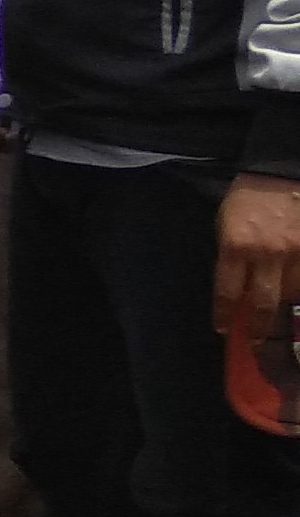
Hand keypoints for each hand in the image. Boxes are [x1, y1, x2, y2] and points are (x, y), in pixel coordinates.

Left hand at [218, 173, 299, 333]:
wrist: (282, 171)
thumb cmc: (247, 198)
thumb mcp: (225, 224)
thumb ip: (230, 256)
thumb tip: (234, 289)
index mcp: (235, 246)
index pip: (227, 291)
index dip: (224, 314)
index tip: (223, 329)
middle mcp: (267, 253)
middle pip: (262, 303)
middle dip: (257, 328)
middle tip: (255, 344)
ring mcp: (296, 252)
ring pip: (292, 295)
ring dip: (284, 309)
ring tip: (279, 322)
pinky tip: (295, 299)